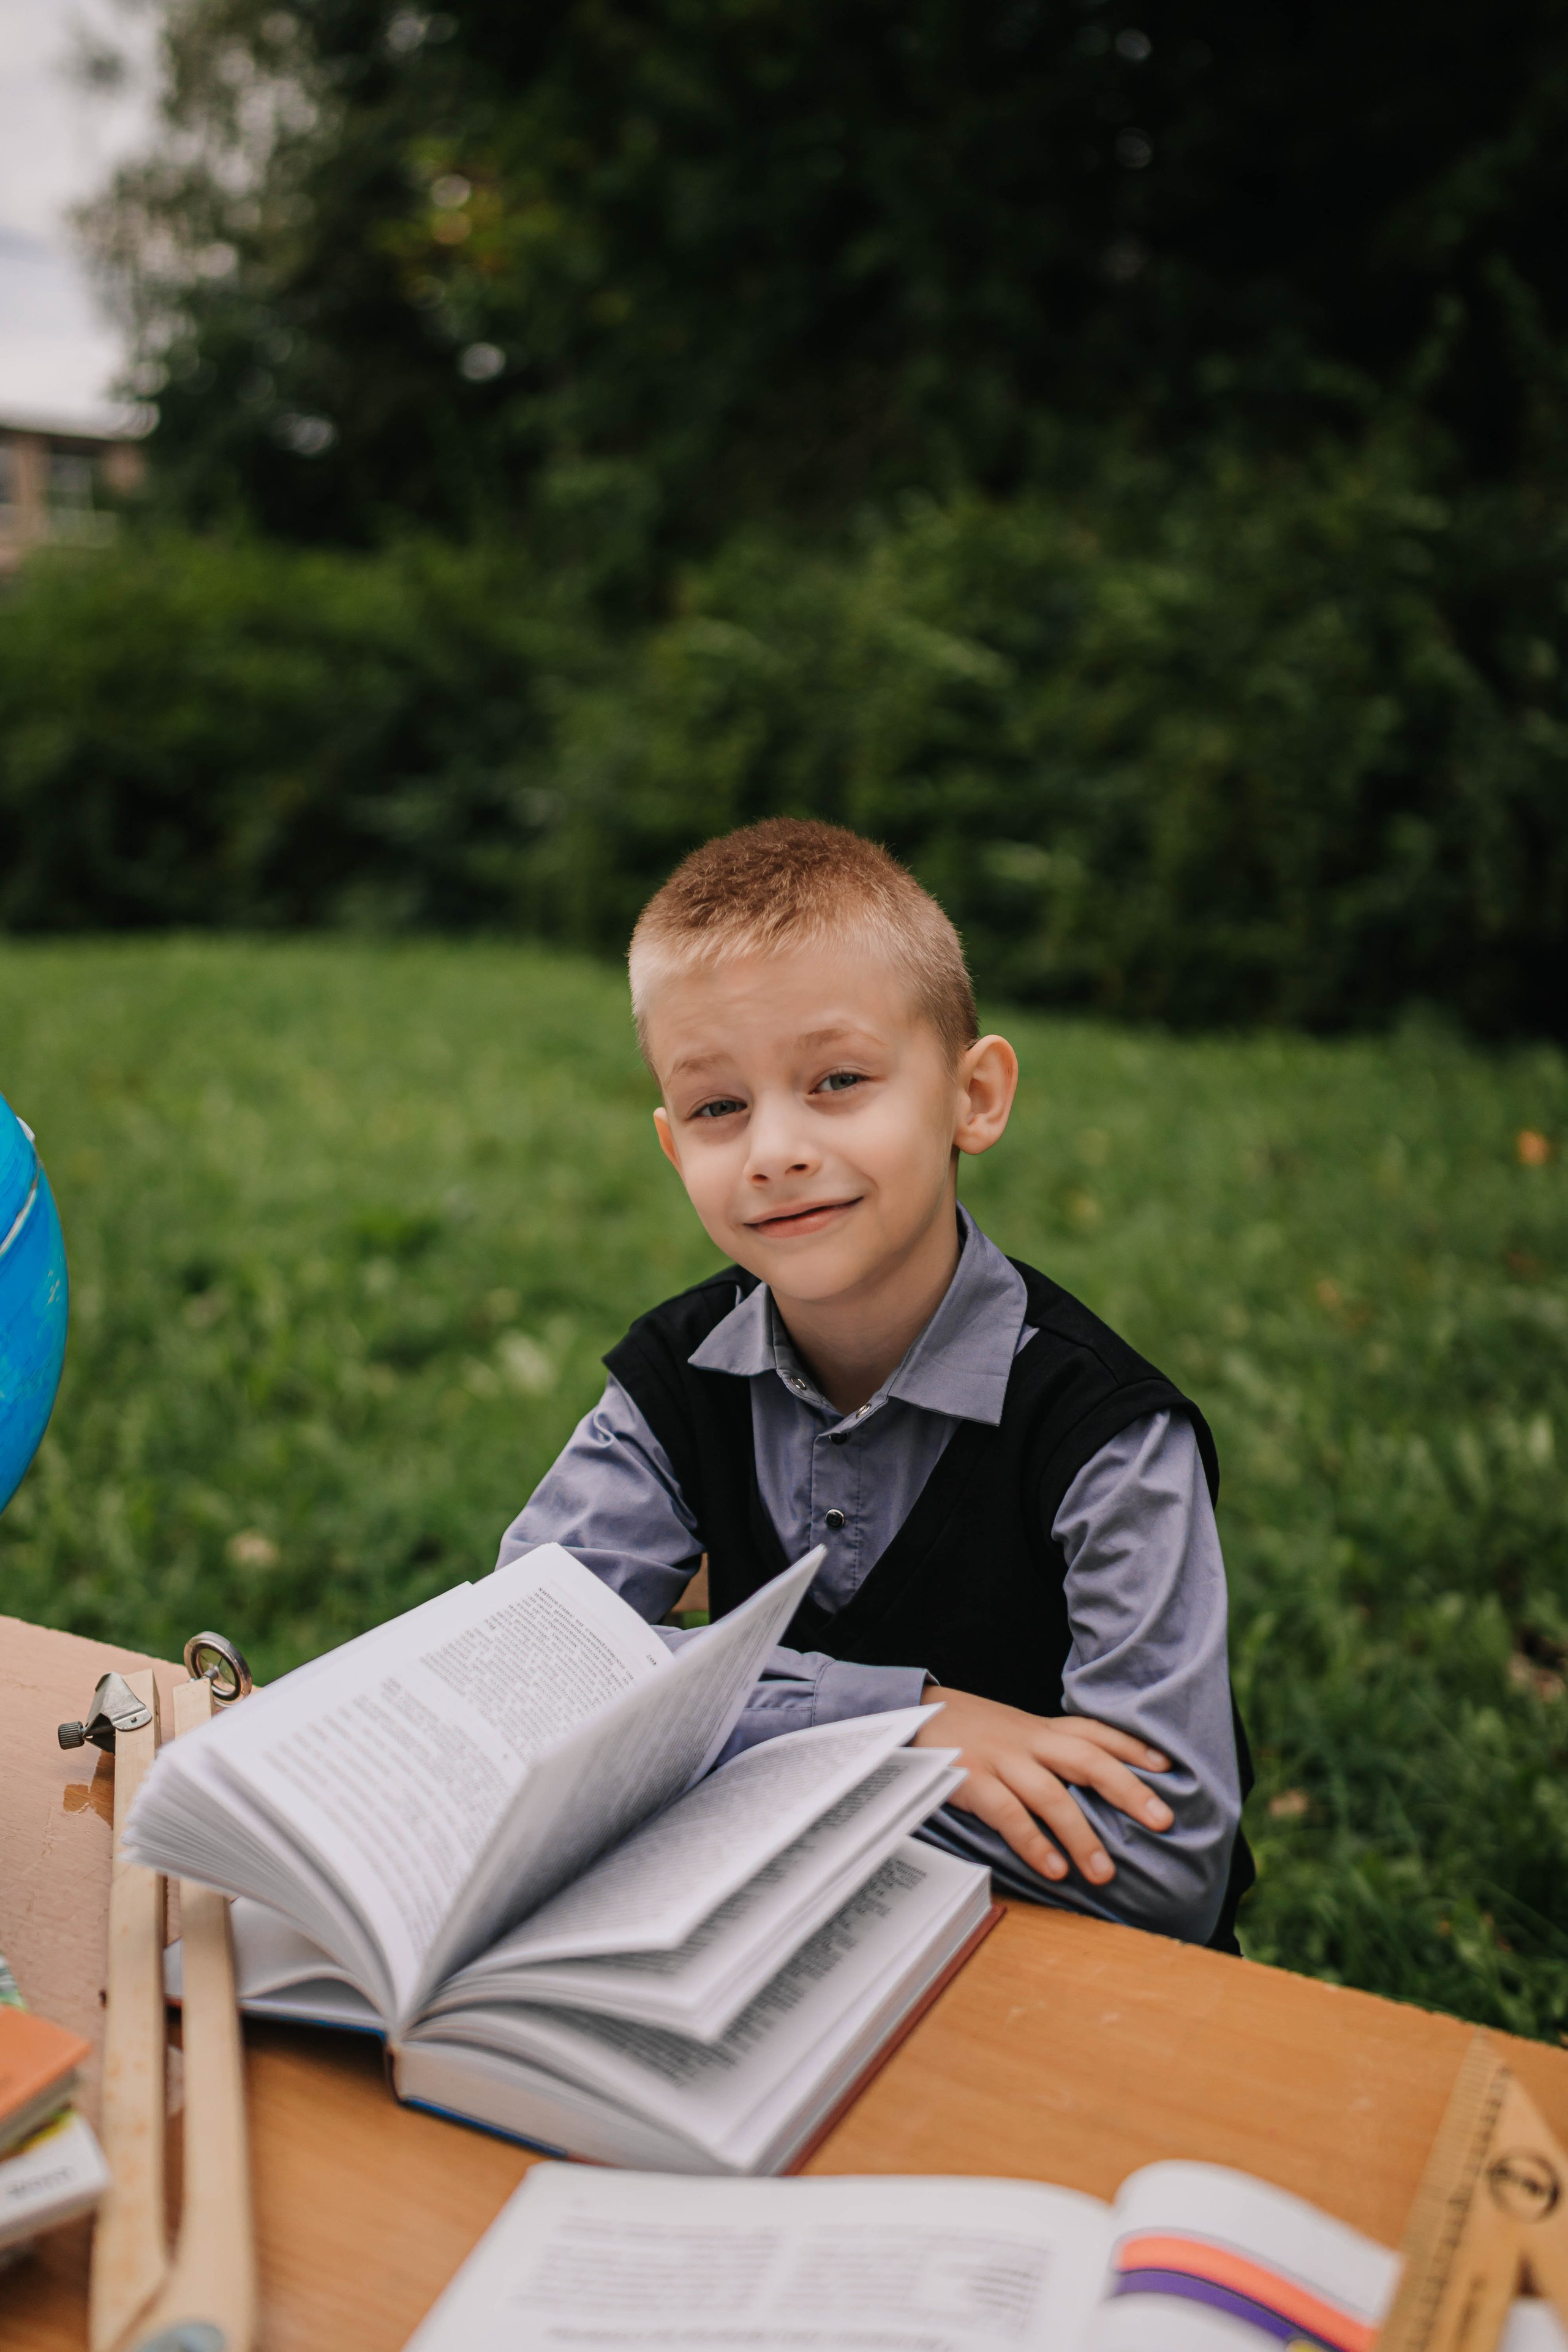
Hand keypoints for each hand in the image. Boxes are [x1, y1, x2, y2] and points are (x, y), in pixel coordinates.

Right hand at [912, 1687, 1172, 1884]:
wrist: (911, 1714)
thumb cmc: (971, 1732)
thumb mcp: (1012, 1732)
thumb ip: (1048, 1754)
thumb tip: (1094, 1789)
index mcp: (1039, 1730)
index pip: (1093, 1731)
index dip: (1132, 1747)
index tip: (1168, 1769)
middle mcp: (1026, 1740)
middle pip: (1086, 1759)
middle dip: (1127, 1789)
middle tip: (1162, 1820)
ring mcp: (999, 1759)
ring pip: (1050, 1794)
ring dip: (1082, 1835)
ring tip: (1104, 1872)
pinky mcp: (970, 1780)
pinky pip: (1007, 1813)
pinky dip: (1033, 1842)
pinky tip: (1053, 1869)